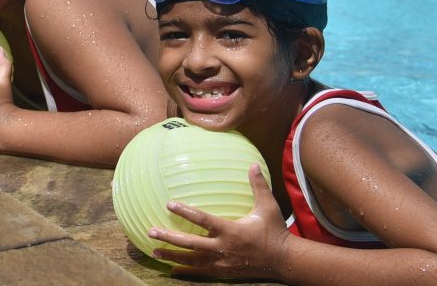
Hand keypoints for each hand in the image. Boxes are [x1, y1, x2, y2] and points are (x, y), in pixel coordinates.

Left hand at [148, 164, 289, 279]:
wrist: (285, 261)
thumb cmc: (275, 232)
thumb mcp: (268, 207)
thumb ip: (258, 186)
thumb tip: (253, 164)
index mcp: (232, 230)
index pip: (203, 220)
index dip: (186, 211)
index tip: (168, 204)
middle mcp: (224, 248)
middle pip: (191, 244)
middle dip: (170, 238)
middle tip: (151, 231)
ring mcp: (222, 262)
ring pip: (192, 260)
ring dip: (172, 255)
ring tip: (153, 251)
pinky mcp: (224, 272)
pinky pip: (201, 272)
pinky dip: (186, 271)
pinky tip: (171, 270)